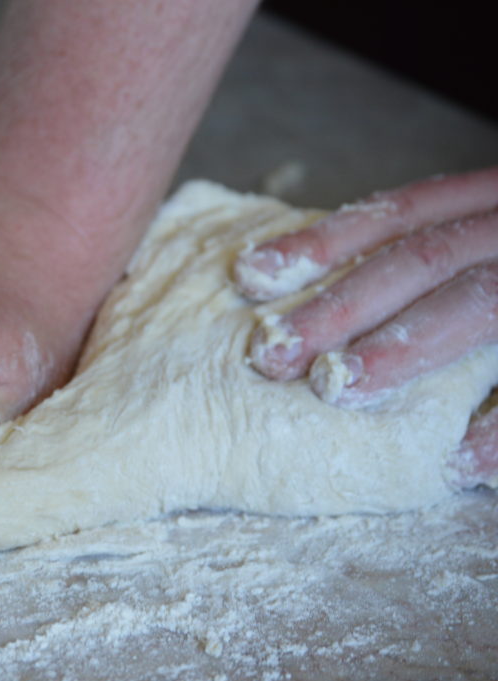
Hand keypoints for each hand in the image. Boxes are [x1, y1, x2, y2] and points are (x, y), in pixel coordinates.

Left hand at [234, 167, 497, 486]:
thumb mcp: (497, 236)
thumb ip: (439, 258)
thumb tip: (321, 298)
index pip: (403, 214)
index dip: (324, 242)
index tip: (249, 274)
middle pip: (430, 258)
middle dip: (343, 302)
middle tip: (270, 351)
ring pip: (488, 301)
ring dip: (409, 347)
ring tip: (339, 385)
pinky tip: (467, 459)